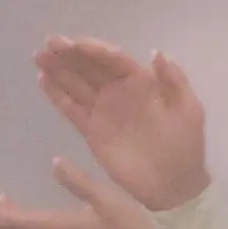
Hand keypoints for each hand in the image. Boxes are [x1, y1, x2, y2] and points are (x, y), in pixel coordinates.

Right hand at [35, 36, 210, 211]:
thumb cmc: (185, 146)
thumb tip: (156, 51)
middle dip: (69, 54)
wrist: (174, 185)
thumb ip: (174, 80)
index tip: (73, 43)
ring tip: (39, 56)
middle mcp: (119, 92)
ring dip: (58, 70)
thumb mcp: (189, 110)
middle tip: (48, 43)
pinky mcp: (92, 131)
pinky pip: (71, 108)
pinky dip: (57, 95)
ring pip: (77, 84)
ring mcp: (104, 111)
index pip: (113, 60)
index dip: (93, 49)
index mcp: (142, 83)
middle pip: (90, 67)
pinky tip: (43, 80)